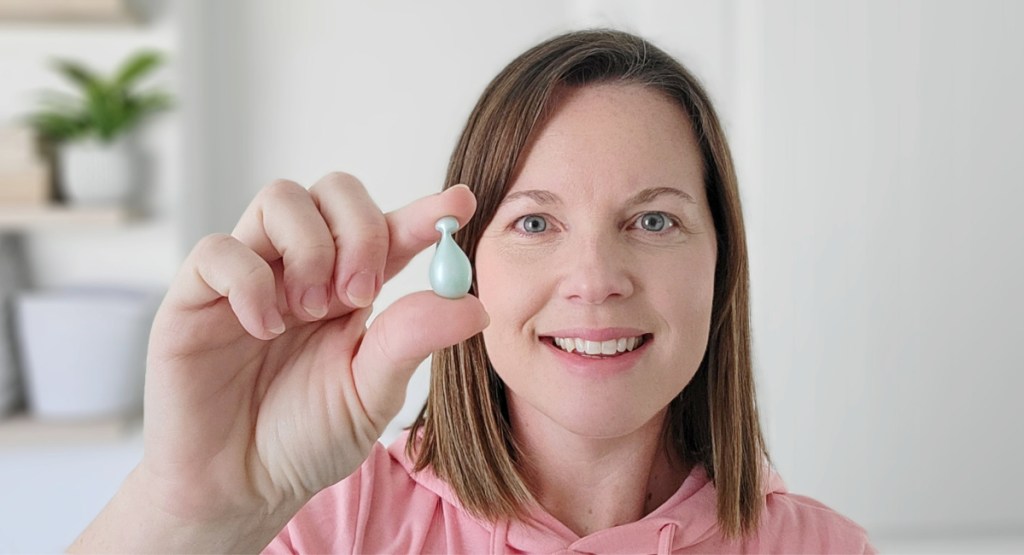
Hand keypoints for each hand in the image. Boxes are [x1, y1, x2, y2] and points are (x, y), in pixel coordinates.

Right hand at [139, 173, 484, 527]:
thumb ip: (412, 342)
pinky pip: (220, 250)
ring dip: (310, 248)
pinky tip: (264, 329)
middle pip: (334, 191)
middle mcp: (302, 269)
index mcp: (351, 288)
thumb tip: (475, 305)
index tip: (459, 204)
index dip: (425, 212)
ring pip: (280, 199)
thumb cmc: (304, 441)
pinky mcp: (196, 295)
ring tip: (311, 311)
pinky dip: (250, 281)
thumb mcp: (371, 395)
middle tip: (362, 293)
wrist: (237, 490)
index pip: (389, 230)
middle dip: (360, 229)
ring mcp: (249, 276)